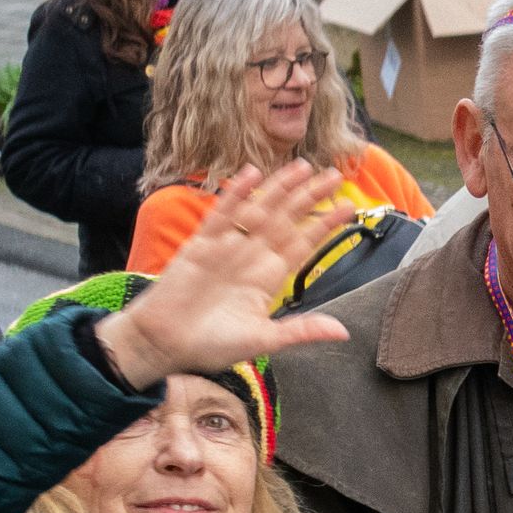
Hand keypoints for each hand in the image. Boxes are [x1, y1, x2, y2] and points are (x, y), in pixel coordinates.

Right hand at [94, 163, 353, 387]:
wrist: (164, 345)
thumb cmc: (211, 345)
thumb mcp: (264, 339)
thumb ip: (301, 330)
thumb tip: (343, 332)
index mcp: (268, 278)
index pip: (303, 244)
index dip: (324, 225)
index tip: (348, 208)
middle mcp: (251, 257)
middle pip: (287, 220)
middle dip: (310, 198)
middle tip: (335, 175)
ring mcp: (227, 248)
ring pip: (259, 210)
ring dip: (279, 189)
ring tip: (302, 167)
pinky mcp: (200, 245)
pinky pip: (221, 214)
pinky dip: (236, 195)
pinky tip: (252, 175)